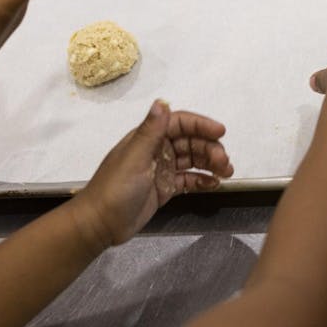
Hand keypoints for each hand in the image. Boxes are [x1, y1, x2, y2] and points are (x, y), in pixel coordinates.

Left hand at [69, 100, 233, 248]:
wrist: (99, 224)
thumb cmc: (115, 188)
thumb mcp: (134, 158)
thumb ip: (150, 131)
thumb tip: (162, 102)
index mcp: (148, 138)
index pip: (180, 123)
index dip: (201, 125)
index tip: (221, 132)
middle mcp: (157, 149)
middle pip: (190, 141)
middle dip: (210, 148)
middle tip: (225, 163)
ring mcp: (162, 169)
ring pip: (193, 160)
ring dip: (211, 163)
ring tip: (227, 173)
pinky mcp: (165, 188)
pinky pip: (188, 179)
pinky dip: (202, 179)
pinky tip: (214, 184)